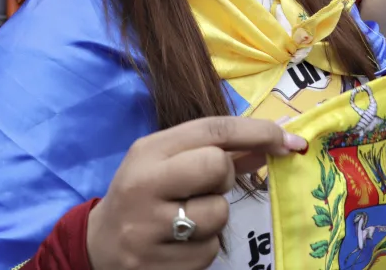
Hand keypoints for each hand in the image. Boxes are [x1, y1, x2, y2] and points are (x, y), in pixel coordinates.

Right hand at [86, 117, 305, 269]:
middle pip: (216, 166)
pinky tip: (179, 245)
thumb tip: (278, 142)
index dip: (258, 132)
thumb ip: (222, 151)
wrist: (97, 247)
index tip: (289, 141)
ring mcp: (145, 229)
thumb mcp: (171, 162)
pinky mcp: (153, 266)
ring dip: (214, 219)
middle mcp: (143, 185)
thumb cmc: (146, 195)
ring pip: (217, 214)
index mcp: (149, 151)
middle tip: (206, 189)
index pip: (213, 130)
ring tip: (187, 220)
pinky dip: (203, 248)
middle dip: (224, 178)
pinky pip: (208, 252)